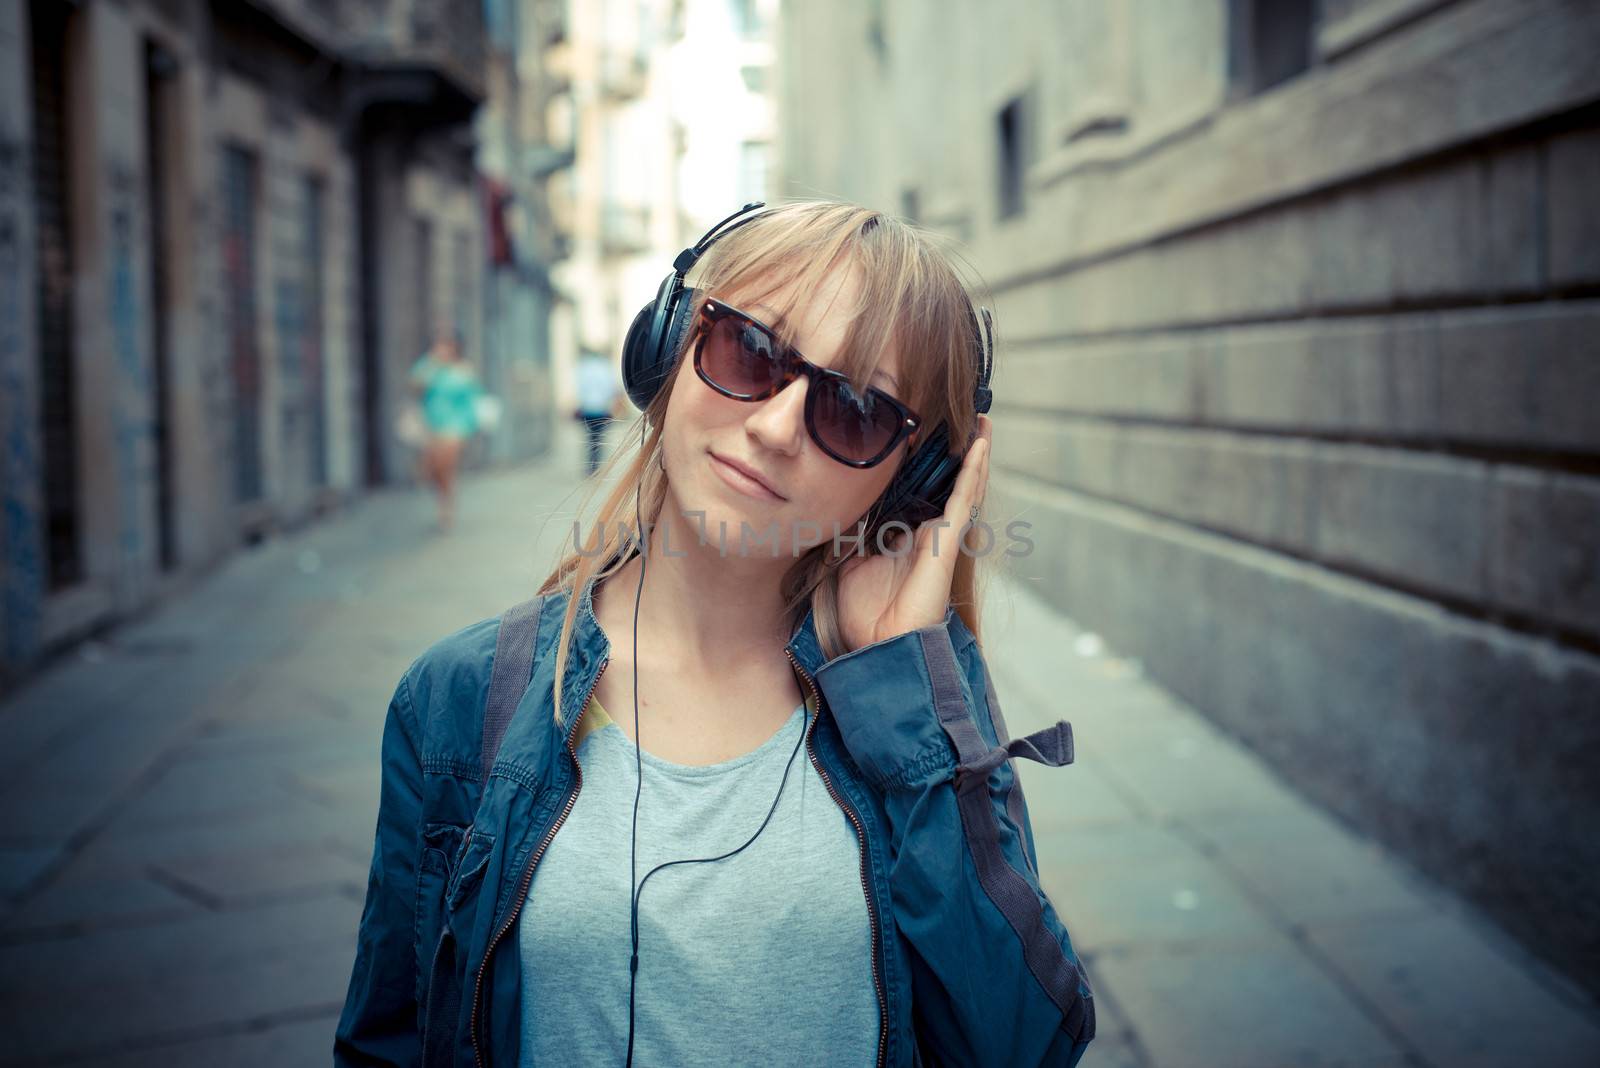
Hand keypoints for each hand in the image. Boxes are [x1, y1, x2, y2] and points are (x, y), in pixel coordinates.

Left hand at [836, 415, 991, 651]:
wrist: (879, 645)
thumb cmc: (864, 614)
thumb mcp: (848, 562)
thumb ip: (850, 534)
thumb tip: (841, 507)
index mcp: (904, 538)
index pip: (916, 493)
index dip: (919, 465)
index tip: (917, 433)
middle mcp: (927, 533)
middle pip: (945, 484)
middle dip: (953, 453)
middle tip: (960, 418)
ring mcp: (941, 536)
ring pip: (963, 486)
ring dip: (972, 454)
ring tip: (981, 421)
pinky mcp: (948, 542)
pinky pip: (965, 499)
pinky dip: (974, 471)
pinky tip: (980, 444)